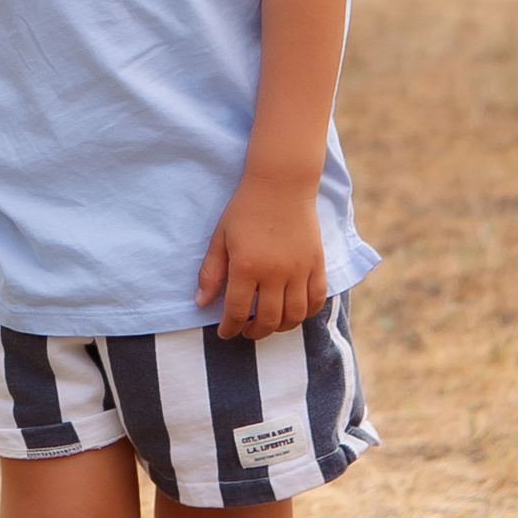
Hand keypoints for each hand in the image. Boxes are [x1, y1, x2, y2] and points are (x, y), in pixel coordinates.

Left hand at [195, 176, 327, 340]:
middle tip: (246, 330)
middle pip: (267, 320)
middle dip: (254, 332)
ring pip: (294, 316)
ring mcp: (299, 270)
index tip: (225, 332)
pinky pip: (316, 300)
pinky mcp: (316, 264)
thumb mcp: (220, 237)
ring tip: (268, 323)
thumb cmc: (245, 210)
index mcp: (246, 266)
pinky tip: (293, 311)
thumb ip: (211, 272)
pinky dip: (305, 313)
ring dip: (280, 328)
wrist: (281, 185)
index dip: (229, 328)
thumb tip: (201, 302)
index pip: (236, 311)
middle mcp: (274, 272)